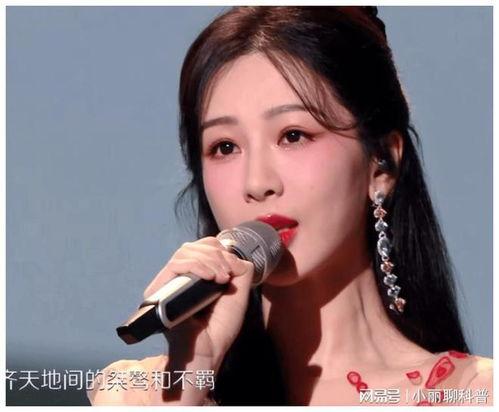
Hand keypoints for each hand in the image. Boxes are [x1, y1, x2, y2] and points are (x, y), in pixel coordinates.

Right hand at [143, 236, 254, 375]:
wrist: (207, 352)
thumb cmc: (220, 328)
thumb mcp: (237, 295)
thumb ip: (240, 272)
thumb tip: (236, 255)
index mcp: (195, 275)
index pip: (201, 247)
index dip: (218, 250)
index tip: (231, 269)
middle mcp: (179, 277)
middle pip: (193, 245)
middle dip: (217, 255)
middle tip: (227, 275)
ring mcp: (168, 282)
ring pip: (185, 251)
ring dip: (209, 260)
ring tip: (221, 279)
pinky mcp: (160, 289)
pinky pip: (176, 264)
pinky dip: (197, 266)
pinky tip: (211, 278)